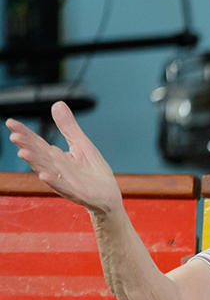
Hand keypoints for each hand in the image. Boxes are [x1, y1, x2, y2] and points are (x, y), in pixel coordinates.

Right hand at [6, 101, 120, 215]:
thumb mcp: (82, 144)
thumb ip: (68, 128)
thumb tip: (57, 104)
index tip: (11, 123)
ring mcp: (65, 181)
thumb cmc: (93, 172)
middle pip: (38, 155)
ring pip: (47, 170)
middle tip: (14, 136)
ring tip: (23, 153)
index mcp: (55, 157)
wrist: (108, 196)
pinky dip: (54, 181)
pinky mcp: (77, 192)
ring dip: (35, 162)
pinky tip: (44, 175)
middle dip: (26, 146)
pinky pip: (63, 186)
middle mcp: (56, 169)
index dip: (25, 133)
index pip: (37, 143)